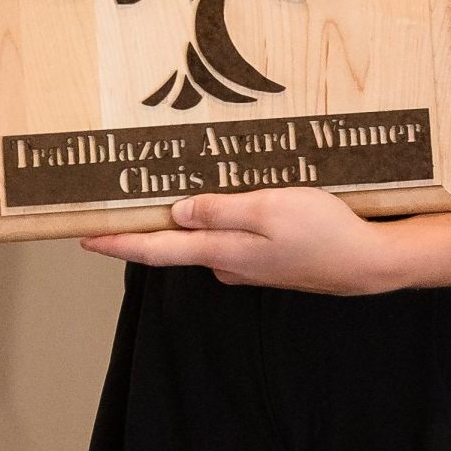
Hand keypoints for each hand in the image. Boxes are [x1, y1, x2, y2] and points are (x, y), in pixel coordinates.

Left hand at [80, 187, 398, 295]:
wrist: (366, 263)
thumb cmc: (321, 231)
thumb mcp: (268, 208)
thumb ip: (219, 210)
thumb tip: (175, 213)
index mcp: (220, 251)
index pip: (156, 248)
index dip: (118, 241)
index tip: (84, 235)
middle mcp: (226, 263)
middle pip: (176, 244)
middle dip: (149, 224)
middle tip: (124, 198)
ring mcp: (247, 265)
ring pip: (206, 238)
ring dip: (188, 219)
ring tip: (175, 185)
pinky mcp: (267, 261)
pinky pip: (231, 238)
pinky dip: (221, 221)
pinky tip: (231, 199)